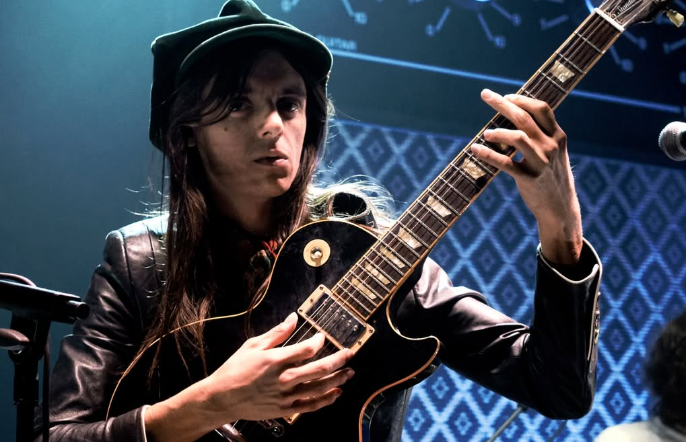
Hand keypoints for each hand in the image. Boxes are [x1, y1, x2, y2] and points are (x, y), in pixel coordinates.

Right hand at [199, 312, 353, 424]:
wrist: (222, 398)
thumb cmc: (235, 369)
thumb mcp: (253, 345)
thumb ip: (276, 333)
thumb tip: (293, 318)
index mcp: (276, 360)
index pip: (307, 349)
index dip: (319, 341)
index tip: (322, 337)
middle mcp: (283, 378)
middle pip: (319, 369)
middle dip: (338, 360)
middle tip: (350, 353)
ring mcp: (285, 396)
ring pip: (319, 388)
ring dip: (337, 379)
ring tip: (349, 372)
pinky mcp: (284, 410)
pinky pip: (310, 406)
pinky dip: (326, 400)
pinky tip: (336, 393)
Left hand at [471, 89, 581, 263]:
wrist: (560, 208)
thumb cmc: (551, 176)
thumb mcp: (554, 152)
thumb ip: (542, 134)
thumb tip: (517, 115)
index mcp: (558, 136)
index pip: (541, 109)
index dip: (522, 99)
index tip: (505, 96)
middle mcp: (551, 146)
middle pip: (525, 118)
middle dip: (503, 104)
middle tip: (485, 94)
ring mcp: (541, 162)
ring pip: (518, 138)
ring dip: (498, 133)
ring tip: (486, 134)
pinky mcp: (528, 179)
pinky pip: (505, 164)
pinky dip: (488, 155)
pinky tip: (475, 150)